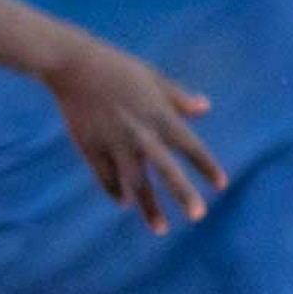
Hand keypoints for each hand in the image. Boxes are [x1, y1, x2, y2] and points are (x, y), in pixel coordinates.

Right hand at [44, 34, 224, 229]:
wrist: (71, 64)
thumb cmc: (116, 68)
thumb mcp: (153, 78)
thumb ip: (178, 98)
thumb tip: (205, 108)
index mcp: (159, 115)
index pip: (190, 146)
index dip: (207, 166)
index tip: (221, 185)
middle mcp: (140, 133)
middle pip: (166, 169)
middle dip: (183, 193)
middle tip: (198, 216)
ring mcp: (113, 143)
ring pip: (135, 183)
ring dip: (148, 207)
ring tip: (161, 229)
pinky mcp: (89, 147)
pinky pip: (106, 178)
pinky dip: (115, 192)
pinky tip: (124, 202)